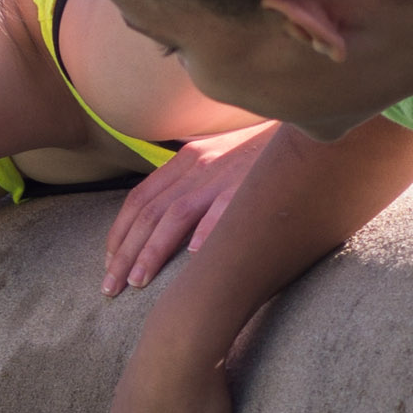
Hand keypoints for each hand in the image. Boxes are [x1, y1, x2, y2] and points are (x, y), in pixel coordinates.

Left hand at [102, 134, 264, 296]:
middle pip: (149, 214)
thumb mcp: (220, 155)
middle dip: (125, 253)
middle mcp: (197, 166)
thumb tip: (168, 212)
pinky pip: (225, 212)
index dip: (120, 232)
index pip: (140, 198)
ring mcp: (223, 176)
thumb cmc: (262, 150)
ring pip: (175, 217)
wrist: (303, 124)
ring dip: (153, 252)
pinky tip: (196, 259)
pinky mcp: (250, 185)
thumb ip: (194, 179)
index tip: (109, 261)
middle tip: (110, 287)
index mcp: (186, 160)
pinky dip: (209, 233)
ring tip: (138, 282)